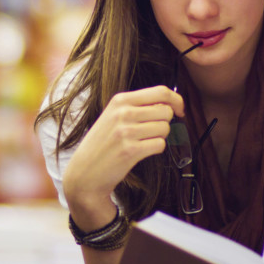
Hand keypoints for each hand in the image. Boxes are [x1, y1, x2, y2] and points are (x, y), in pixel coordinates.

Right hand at [62, 85, 183, 222]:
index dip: (176, 100)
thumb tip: (169, 103)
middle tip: (151, 131)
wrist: (84, 172)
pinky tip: (141, 151)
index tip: (179, 110)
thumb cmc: (102, 143)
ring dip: (159, 137)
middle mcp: (123, 113)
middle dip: (165, 122)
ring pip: (165, 128)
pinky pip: (160, 145)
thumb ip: (137, 106)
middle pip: (166, 111)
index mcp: (120, 100)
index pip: (160, 91)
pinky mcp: (130, 151)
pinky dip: (155, 149)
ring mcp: (126, 132)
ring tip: (142, 142)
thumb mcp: (113, 116)